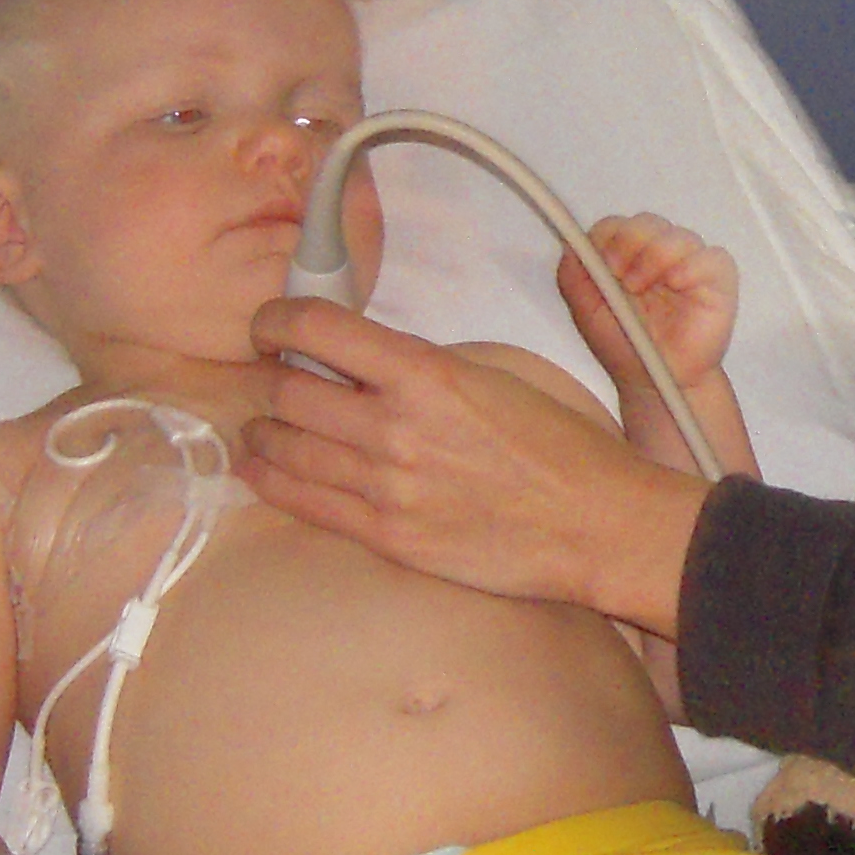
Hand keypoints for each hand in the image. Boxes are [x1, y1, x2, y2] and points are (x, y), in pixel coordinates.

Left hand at [244, 298, 710, 632]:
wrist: (594, 523)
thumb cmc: (559, 449)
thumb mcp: (494, 376)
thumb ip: (423, 369)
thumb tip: (367, 365)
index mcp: (427, 374)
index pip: (319, 328)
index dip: (276, 319)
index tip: (270, 325)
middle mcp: (396, 426)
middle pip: (288, 390)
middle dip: (270, 378)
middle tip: (272, 378)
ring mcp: (387, 486)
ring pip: (284, 446)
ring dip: (264, 430)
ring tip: (265, 425)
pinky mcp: (387, 535)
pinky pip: (302, 503)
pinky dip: (269, 478)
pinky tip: (260, 468)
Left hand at [558, 213, 738, 392]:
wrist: (656, 383)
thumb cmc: (626, 348)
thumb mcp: (586, 313)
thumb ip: (573, 277)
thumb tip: (571, 245)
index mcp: (627, 257)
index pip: (617, 225)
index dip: (608, 238)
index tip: (603, 265)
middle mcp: (659, 255)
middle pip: (647, 222)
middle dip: (629, 243)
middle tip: (621, 277)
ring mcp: (690, 265)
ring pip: (679, 235)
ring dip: (656, 255)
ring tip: (643, 287)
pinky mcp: (718, 281)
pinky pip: (714, 257)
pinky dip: (693, 265)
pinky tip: (678, 283)